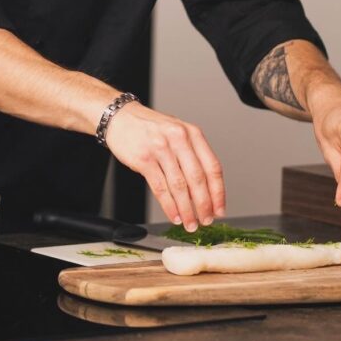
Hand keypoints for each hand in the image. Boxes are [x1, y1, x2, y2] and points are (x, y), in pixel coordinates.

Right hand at [104, 102, 225, 230]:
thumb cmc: (151, 128)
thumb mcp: (177, 133)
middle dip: (204, 205)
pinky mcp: (144, 159)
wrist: (121, 117)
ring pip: (179, 186)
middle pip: (197, 178)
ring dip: (187, 210)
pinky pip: (160, 187)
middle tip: (206, 221)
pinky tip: (174, 215)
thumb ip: (192, 155)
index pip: (212, 167)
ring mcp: (160, 148)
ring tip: (190, 223)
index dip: (218, 192)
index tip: (219, 209)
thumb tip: (206, 191)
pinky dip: (169, 206)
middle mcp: (178, 138)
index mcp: (192, 133)